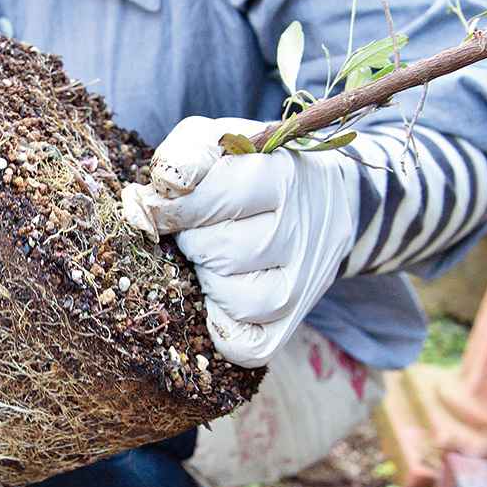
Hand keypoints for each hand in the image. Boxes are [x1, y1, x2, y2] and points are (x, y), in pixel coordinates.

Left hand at [122, 117, 357, 367]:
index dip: (176, 205)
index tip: (164, 205)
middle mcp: (302, 231)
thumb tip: (158, 193)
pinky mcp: (294, 321)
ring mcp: (304, 283)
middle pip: (219, 251)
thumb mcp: (222, 141)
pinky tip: (219, 299)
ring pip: (235, 300)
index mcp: (284, 176)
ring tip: (214, 259)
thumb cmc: (254, 168)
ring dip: (209, 281)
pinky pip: (248, 346)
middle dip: (194, 240)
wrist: (328, 198)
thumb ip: (184, 155)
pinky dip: (223, 329)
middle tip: (200, 230)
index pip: (217, 197)